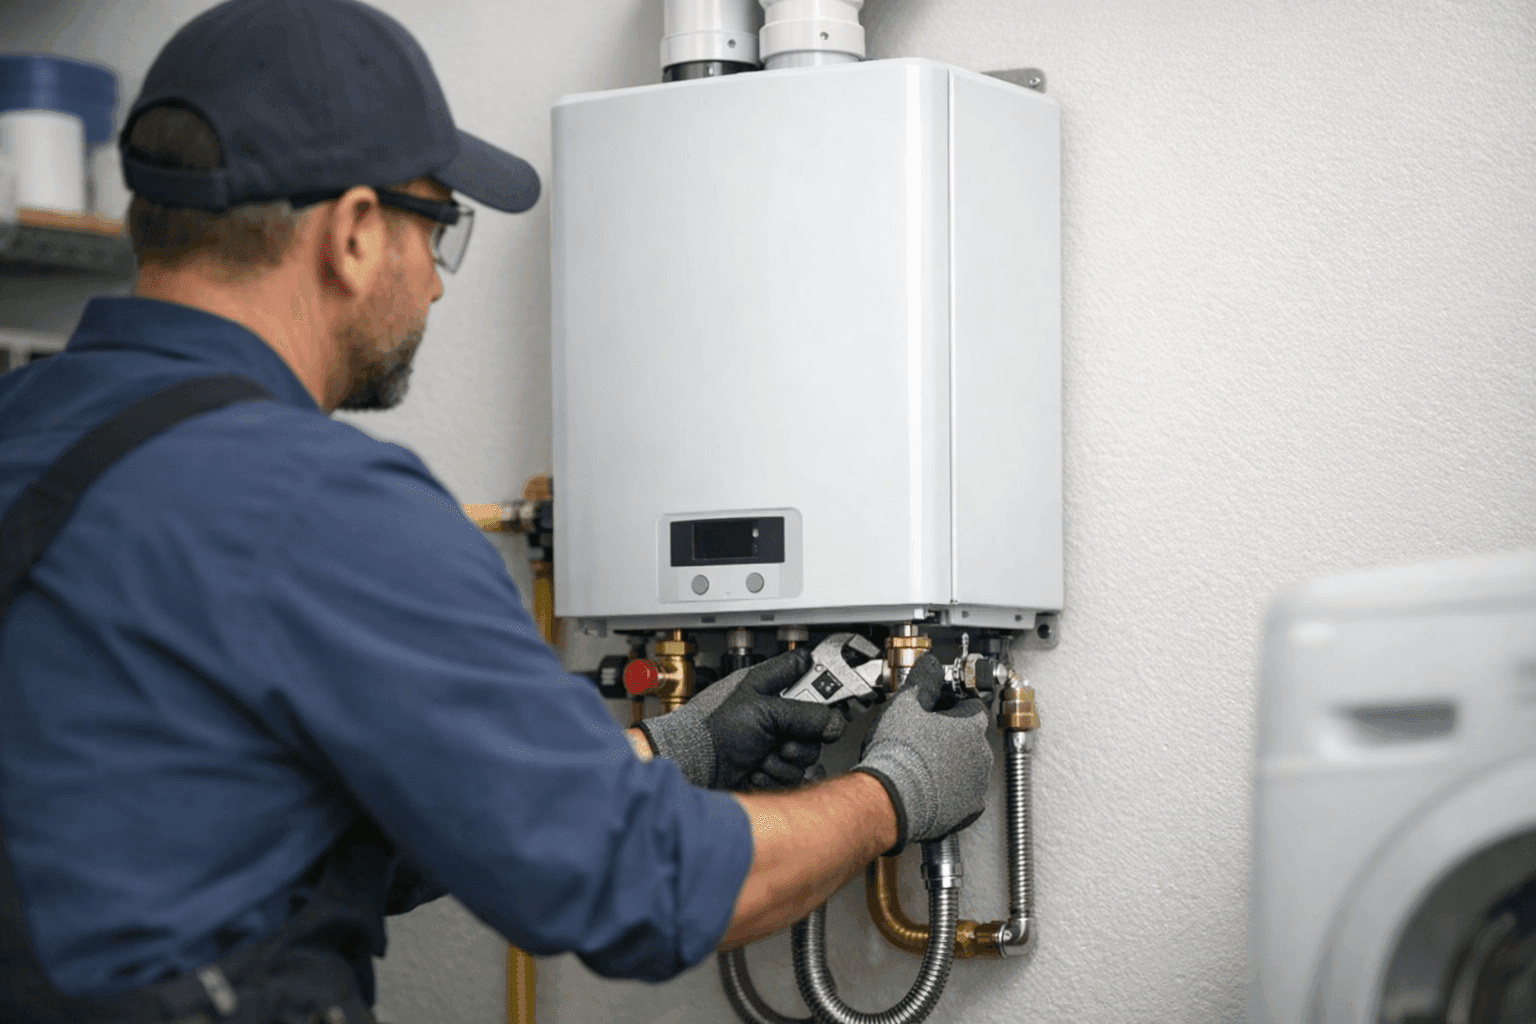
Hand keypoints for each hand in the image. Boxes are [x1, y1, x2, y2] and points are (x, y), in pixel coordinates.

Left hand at [639, 648, 845, 790]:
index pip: (807, 671)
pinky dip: (773, 775)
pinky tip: (754, 769)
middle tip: (781, 739)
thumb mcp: (764, 711)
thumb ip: (805, 713)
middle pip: (815, 722)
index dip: (826, 678)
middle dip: (800, 736)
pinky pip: (792, 774)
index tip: (847, 681)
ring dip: (784, 759)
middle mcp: (773, 711)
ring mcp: (772, 741)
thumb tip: (834, 721)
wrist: (694, 768)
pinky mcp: (770, 767)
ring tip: (761, 756)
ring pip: (806, 752)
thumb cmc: (712, 729)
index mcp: (769, 685)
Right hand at [852, 651, 991, 853]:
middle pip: (971, 737)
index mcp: (970, 726)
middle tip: (923, 735)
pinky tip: (929, 786)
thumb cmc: (898, 754)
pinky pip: (964, 794)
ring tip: (923, 763)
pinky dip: (950, 790)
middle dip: (952, 734)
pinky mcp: (968, 811)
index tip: (937, 707)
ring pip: (969, 766)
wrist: (889, 800)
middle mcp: (981, 755)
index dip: (953, 704)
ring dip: (952, 762)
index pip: (973, 705)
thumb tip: (931, 665)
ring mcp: (977, 785)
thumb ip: (923, 679)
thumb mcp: (905, 703)